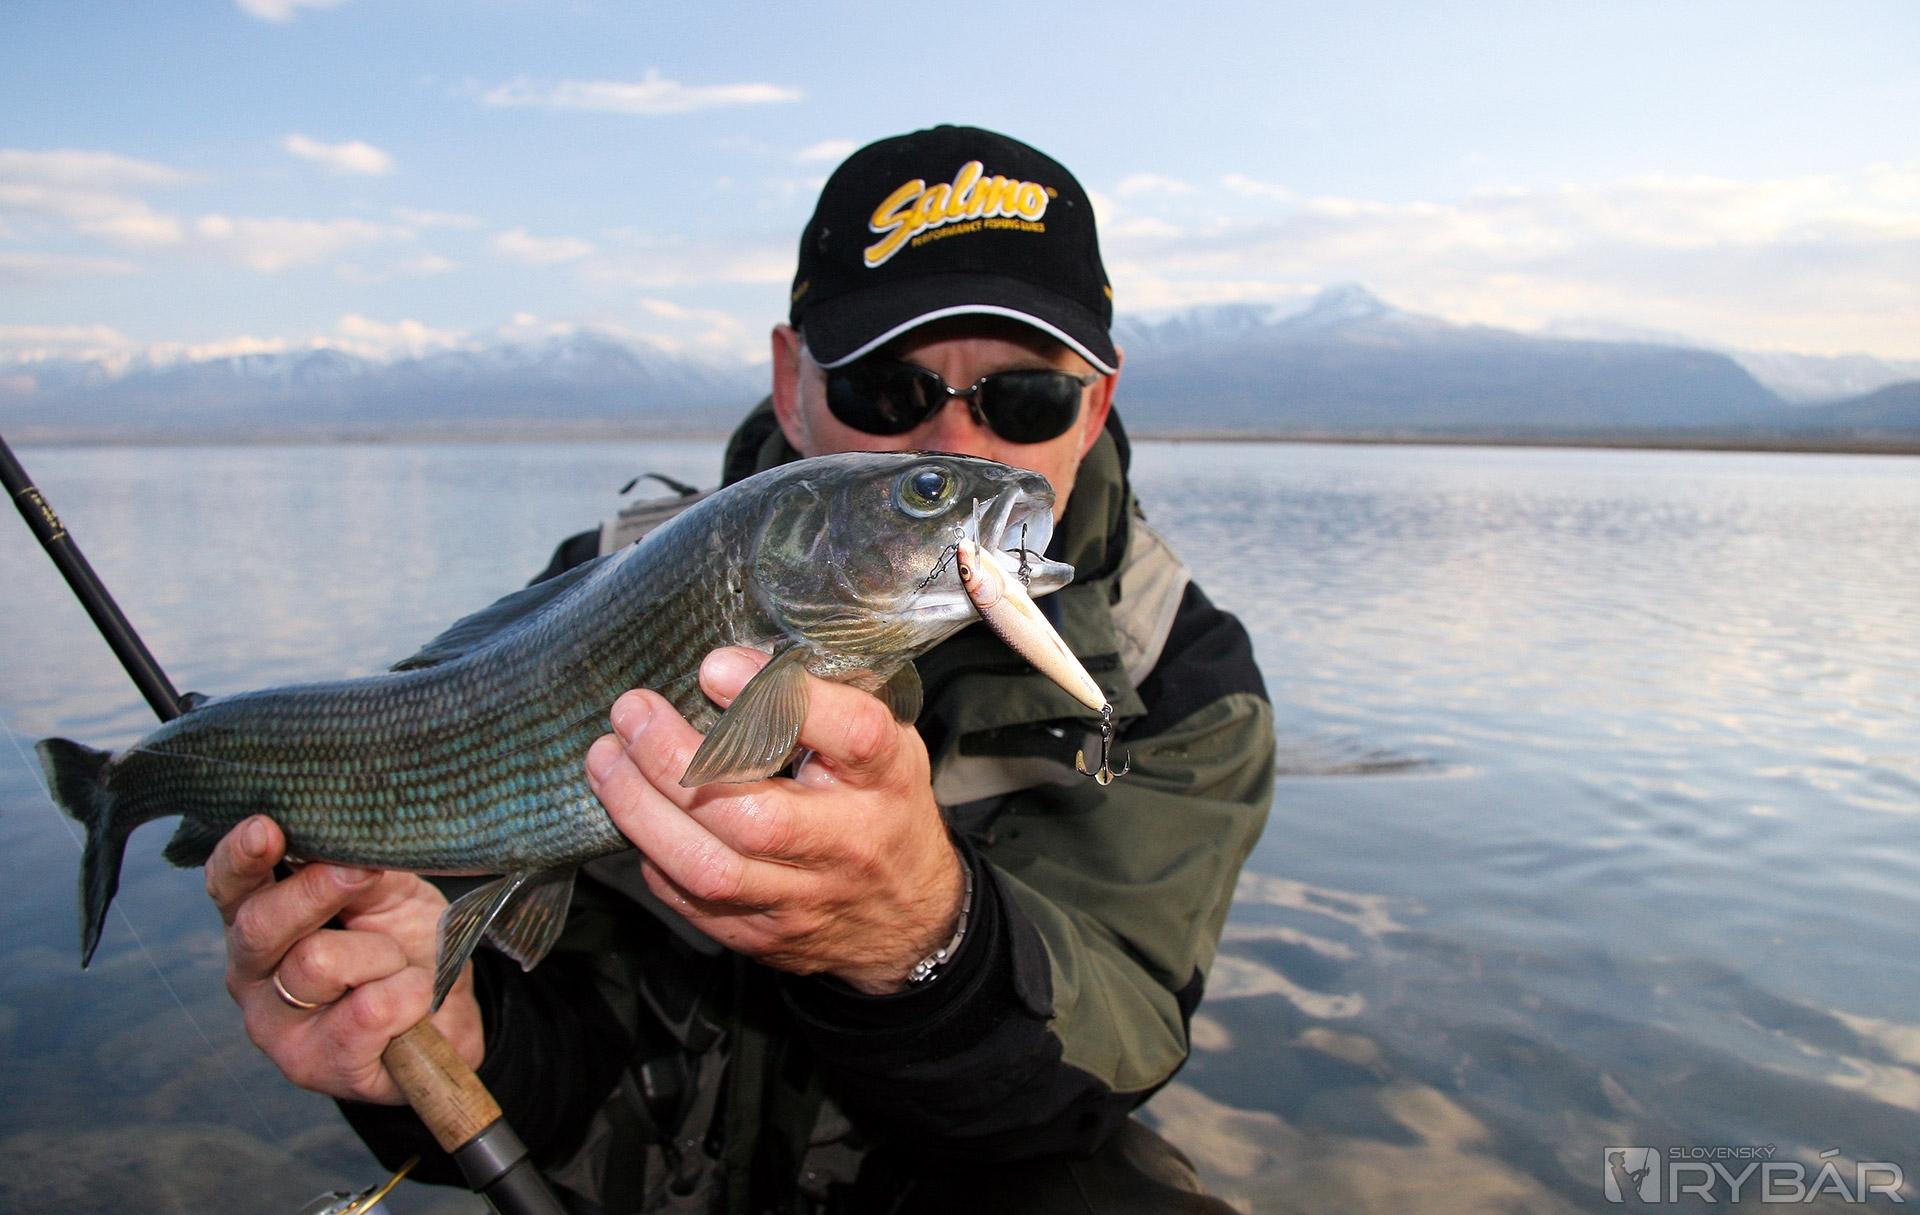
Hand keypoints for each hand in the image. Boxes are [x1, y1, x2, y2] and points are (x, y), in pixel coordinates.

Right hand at [204, 816, 484, 1102]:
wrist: (449, 1016)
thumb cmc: (406, 943)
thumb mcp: (388, 892)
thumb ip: (356, 867)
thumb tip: (342, 845)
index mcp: (260, 918)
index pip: (229, 886)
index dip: (240, 857)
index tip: (266, 828)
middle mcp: (251, 974)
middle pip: (259, 924)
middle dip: (318, 892)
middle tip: (363, 875)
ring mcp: (274, 1026)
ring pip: (318, 963)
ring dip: (383, 956)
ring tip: (400, 966)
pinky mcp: (311, 1067)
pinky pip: (368, 1012)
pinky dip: (408, 997)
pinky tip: (412, 1003)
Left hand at [585, 647, 965, 994]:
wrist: (908, 919)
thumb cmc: (883, 805)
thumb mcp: (883, 740)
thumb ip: (825, 700)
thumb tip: (735, 659)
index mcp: (886, 778)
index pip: (852, 735)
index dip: (783, 700)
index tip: (714, 667)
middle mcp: (848, 841)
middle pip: (754, 816)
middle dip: (674, 761)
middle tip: (631, 714)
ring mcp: (804, 898)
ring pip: (709, 867)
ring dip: (642, 810)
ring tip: (606, 759)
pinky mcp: (764, 935)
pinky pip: (692, 900)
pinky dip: (654, 853)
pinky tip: (634, 811)